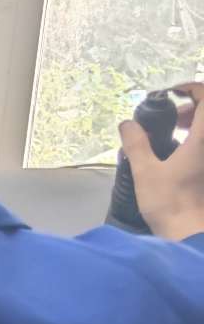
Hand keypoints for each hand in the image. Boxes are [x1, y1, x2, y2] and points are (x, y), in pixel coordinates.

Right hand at [120, 81, 203, 242]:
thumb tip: (126, 124)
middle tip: (170, 119)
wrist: (192, 235)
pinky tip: (181, 155)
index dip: (190, 88)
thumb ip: (136, 144)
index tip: (170, 95)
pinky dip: (198, 141)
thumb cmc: (170, 203)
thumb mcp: (146, 172)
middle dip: (192, 108)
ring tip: (174, 136)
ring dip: (196, 125)